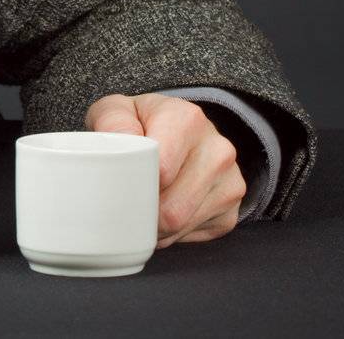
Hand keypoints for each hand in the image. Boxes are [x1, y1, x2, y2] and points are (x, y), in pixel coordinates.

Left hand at [85, 92, 246, 247]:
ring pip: (182, 224)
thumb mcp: (117, 109)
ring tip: (138, 207)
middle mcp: (217, 150)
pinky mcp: (231, 211)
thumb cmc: (139, 123)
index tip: (119, 185)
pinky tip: (161, 211)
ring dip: (154, 227)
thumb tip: (120, 144)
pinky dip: (170, 233)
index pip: (161, 170)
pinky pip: (194, 234)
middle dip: (141, 213)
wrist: (175, 130)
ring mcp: (230, 182)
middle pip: (173, 207)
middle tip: (121, 205)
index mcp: (188, 121)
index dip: (134, 185)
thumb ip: (112, 122)